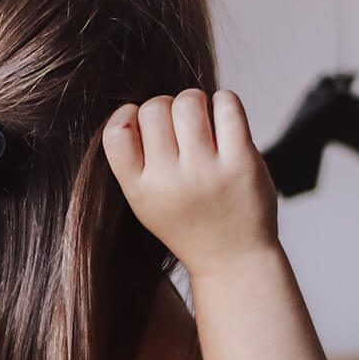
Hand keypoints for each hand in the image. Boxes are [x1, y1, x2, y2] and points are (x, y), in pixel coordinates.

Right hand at [102, 89, 278, 279]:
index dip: (127, 114)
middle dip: (166, 106)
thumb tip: (137, 106)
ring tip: (202, 120)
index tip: (141, 122)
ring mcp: (206, 171)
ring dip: (195, 101)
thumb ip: (134, 161)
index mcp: (139, 191)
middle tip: (179, 125)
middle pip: (154, 108)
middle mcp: (169, 181)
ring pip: (189, 101)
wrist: (233, 258)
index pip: (116, 132)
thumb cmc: (188, 221)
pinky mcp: (242, 162)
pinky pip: (226, 105)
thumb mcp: (145, 203)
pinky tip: (223, 119)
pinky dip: (224, 102)